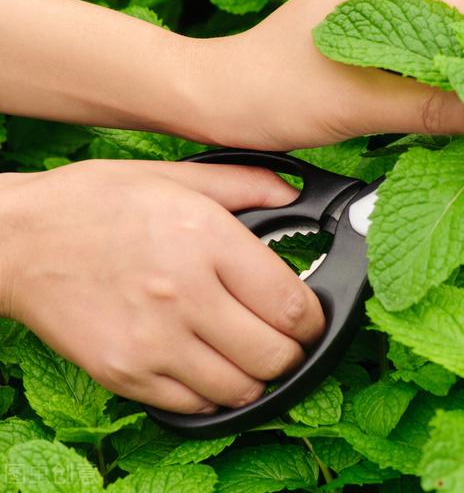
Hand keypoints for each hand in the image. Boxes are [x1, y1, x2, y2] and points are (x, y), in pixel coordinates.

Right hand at [0, 160, 323, 413]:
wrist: (17, 241)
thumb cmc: (94, 204)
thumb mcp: (175, 176)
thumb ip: (246, 184)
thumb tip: (296, 194)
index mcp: (206, 242)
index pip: (292, 305)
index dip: (316, 320)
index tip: (314, 319)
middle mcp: (184, 297)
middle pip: (274, 355)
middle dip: (294, 353)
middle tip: (288, 340)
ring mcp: (152, 342)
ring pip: (240, 389)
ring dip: (258, 379)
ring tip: (251, 356)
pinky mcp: (124, 374)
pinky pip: (193, 405)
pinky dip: (215, 395)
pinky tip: (211, 368)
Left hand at [187, 0, 463, 149]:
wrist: (215, 98)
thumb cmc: (271, 92)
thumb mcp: (358, 105)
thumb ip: (430, 109)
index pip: (459, 10)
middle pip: (453, 21)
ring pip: (436, 36)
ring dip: (458, 75)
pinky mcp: (362, 25)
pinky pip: (415, 47)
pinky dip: (434, 76)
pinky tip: (448, 104)